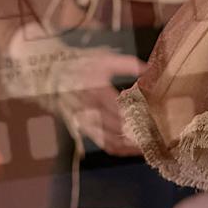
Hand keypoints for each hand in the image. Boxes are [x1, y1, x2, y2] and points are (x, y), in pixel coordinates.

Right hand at [6, 30, 147, 154]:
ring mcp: (85, 121)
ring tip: (147, 145)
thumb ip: (126, 64)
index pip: (119, 110)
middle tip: (157, 135)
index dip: (136, 117)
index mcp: (95, 90)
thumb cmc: (79, 65)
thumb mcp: (102, 58)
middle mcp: (89, 109)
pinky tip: (130, 148)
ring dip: (129, 145)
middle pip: (117, 128)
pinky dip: (117, 148)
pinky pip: (102, 142)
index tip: (154, 119)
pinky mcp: (83, 128)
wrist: (51, 75)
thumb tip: (147, 70)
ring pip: (110, 140)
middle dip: (137, 133)